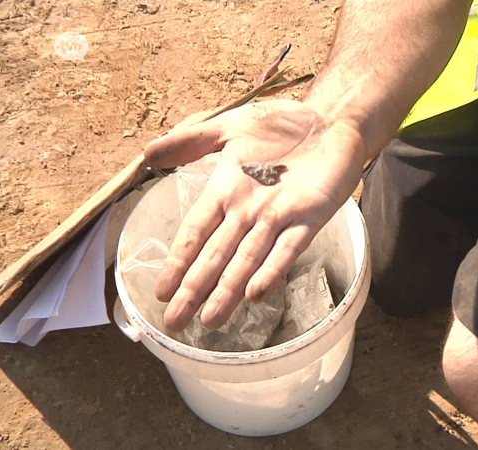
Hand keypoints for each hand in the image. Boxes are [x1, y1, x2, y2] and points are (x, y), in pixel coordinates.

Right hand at [143, 99, 366, 331]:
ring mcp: (279, 216)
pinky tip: (256, 293)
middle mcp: (249, 211)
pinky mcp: (310, 216)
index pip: (195, 232)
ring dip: (229, 290)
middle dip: (195, 289)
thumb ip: (191, 141)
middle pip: (216, 255)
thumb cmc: (282, 126)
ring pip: (248, 259)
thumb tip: (146, 155)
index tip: (160, 291)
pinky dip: (273, 269)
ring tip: (211, 320)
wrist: (331, 120)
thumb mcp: (230, 127)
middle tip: (175, 323)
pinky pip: (289, 247)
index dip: (178, 261)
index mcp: (226, 191)